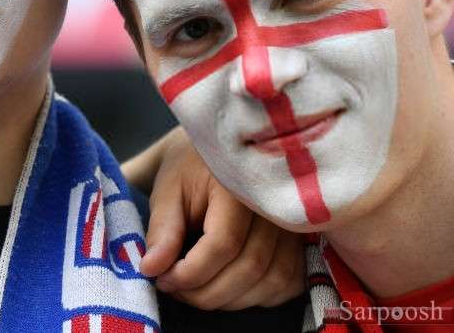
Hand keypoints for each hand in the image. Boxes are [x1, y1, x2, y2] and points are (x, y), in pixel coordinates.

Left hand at [140, 128, 304, 309]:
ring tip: (195, 291)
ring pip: (272, 281)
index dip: (191, 272)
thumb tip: (151, 269)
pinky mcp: (302, 242)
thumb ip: (163, 230)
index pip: (224, 243)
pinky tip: (228, 289)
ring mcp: (295, 224)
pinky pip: (288, 283)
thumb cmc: (192, 169)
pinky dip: (257, 297)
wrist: (222, 153)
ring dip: (229, 300)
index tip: (162, 279)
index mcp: (239, 185)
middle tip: (174, 289)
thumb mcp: (168, 190)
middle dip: (206, 293)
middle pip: (250, 267)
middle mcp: (275, 206)